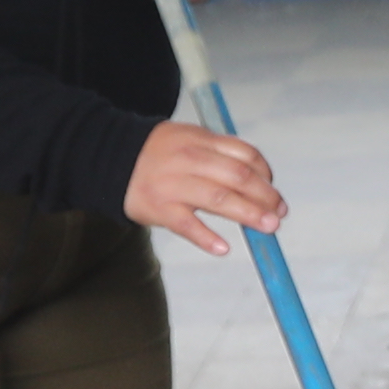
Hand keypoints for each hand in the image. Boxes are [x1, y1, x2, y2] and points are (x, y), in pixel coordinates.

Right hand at [126, 123, 283, 257]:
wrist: (109, 160)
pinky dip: (206, 238)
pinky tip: (223, 248)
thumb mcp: (189, 139)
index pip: (243, 155)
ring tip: (268, 227)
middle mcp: (188, 159)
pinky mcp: (159, 208)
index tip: (274, 190)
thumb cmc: (159, 154)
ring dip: (248, 214)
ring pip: (218, 199)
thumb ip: (220, 153)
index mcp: (200, 140)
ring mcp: (173, 184)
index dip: (265, 174)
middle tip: (279, 213)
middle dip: (264, 196)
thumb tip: (262, 180)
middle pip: (237, 176)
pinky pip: (186, 225)